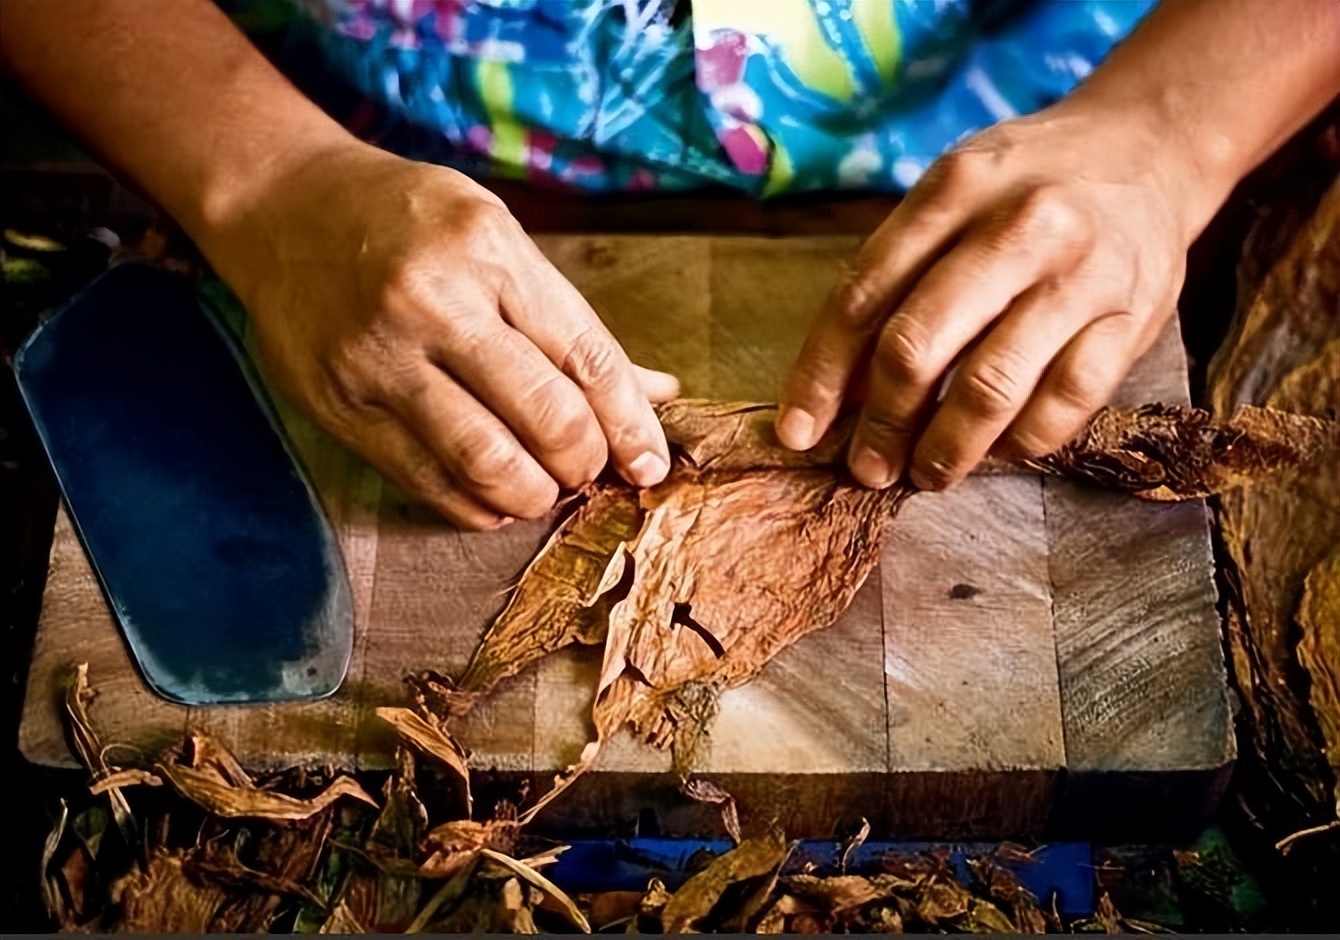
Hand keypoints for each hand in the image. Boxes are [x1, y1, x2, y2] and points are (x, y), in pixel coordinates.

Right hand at [206, 145, 677, 528]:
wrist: (283, 207)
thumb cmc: (410, 221)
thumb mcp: (499, 239)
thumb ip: (571, 321)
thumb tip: (658, 392)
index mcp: (489, 251)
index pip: (587, 358)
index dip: (630, 425)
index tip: (650, 464)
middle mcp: (435, 303)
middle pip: (547, 417)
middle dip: (585, 461)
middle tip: (587, 468)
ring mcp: (380, 358)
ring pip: (487, 462)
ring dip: (534, 494)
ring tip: (542, 487)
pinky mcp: (339, 406)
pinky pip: (424, 481)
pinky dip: (474, 506)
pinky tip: (494, 499)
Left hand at [777, 102, 1211, 489]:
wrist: (1149, 145)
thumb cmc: (1025, 184)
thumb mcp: (951, 195)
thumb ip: (894, 275)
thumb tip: (838, 386)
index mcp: (954, 189)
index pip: (863, 296)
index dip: (821, 375)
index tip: (798, 433)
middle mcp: (1019, 226)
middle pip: (918, 345)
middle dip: (880, 421)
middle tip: (867, 466)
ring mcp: (1081, 275)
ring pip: (991, 386)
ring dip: (946, 448)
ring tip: (925, 474)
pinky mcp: (1133, 320)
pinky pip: (1065, 404)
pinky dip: (1020, 443)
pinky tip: (998, 451)